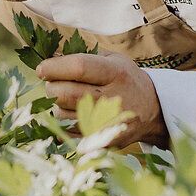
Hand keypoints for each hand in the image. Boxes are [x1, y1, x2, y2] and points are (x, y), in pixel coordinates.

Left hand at [36, 52, 165, 148]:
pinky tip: (73, 114)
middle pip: (65, 93)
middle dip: (51, 87)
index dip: (54, 68)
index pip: (78, 68)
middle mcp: (111, 98)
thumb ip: (84, 55)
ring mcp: (107, 122)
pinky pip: (68, 131)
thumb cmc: (126, 79)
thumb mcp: (114, 59)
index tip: (42, 69)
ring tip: (69, 99)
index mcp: (115, 73)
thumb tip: (51, 57)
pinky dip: (64, 122)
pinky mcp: (101, 140)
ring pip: (62, 113)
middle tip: (53, 84)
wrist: (152, 110)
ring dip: (58, 104)